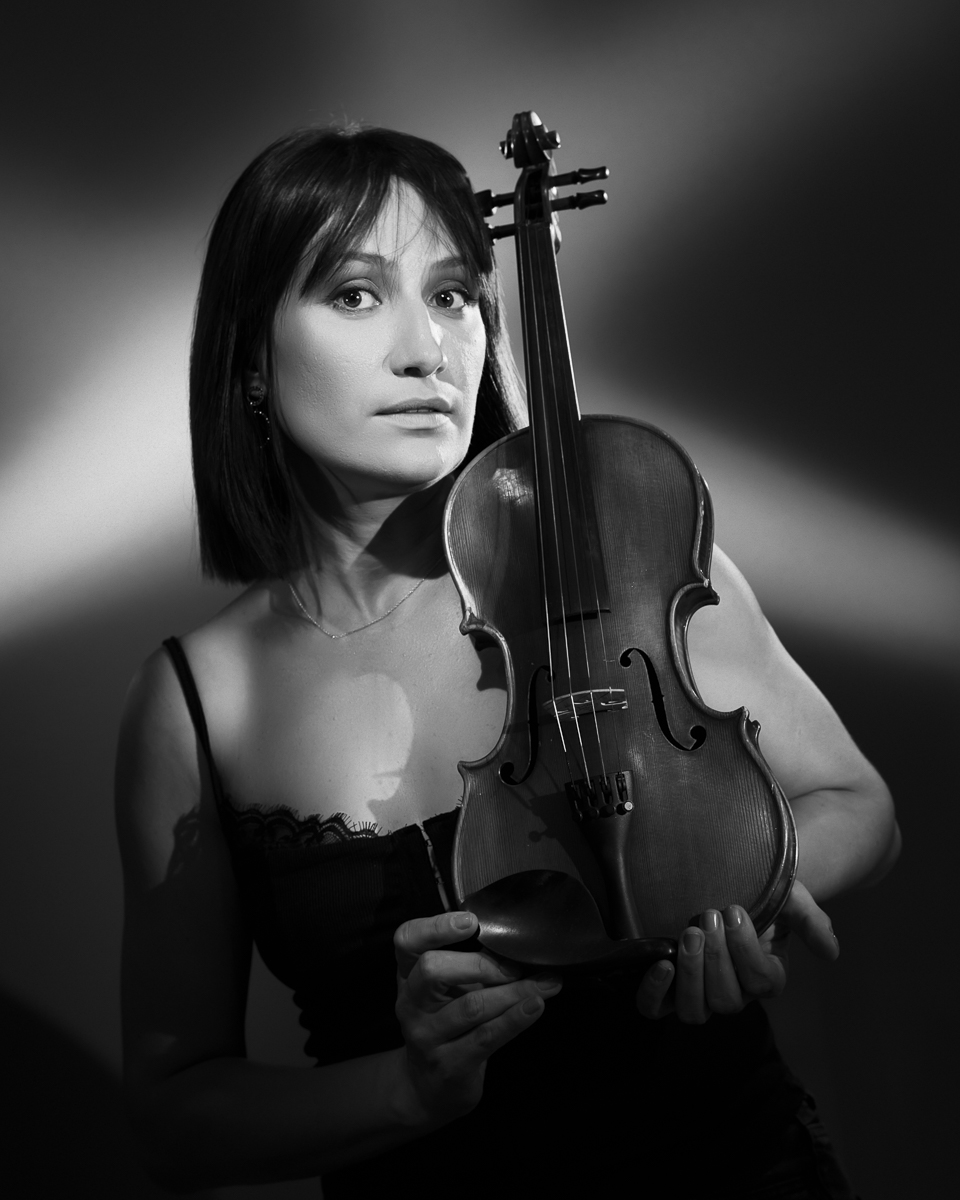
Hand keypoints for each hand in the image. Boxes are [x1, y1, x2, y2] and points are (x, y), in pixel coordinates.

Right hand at [393, 911, 561, 1120]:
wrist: (427, 1088)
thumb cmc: (446, 1024)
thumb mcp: (446, 991)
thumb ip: (469, 965)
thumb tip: (516, 942)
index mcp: (408, 975)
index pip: (407, 940)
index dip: (435, 926)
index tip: (471, 921)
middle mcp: (410, 1003)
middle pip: (433, 969)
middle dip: (481, 963)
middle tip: (515, 966)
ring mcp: (427, 1037)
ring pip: (471, 1006)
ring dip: (514, 991)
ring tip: (545, 983)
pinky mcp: (450, 1065)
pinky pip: (487, 1036)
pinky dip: (515, 1018)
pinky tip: (536, 1006)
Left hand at [635, 881, 837, 1023]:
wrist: (731, 883)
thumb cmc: (763, 894)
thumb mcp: (792, 899)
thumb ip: (811, 921)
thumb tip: (831, 952)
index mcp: (767, 975)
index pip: (762, 981)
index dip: (746, 949)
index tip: (733, 909)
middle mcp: (735, 992)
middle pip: (727, 1000)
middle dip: (717, 958)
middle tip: (707, 916)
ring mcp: (701, 993)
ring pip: (695, 1011)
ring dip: (690, 974)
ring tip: (688, 935)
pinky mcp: (669, 987)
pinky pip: (657, 1008)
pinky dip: (654, 994)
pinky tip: (659, 964)